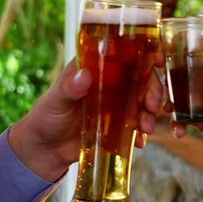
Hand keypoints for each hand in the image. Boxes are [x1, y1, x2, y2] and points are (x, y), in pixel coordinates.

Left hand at [9, 55, 164, 180]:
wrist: (45, 150)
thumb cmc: (46, 116)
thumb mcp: (55, 100)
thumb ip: (68, 88)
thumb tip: (84, 75)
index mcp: (95, 66)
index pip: (123, 51)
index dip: (144, 52)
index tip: (157, 58)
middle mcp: (110, 82)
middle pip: (140, 77)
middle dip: (152, 89)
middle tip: (151, 105)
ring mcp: (116, 103)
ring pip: (143, 100)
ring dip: (150, 112)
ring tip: (146, 127)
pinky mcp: (118, 124)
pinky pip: (137, 124)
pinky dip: (142, 132)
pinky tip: (140, 141)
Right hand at [172, 38, 202, 172]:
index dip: (192, 44)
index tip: (178, 39)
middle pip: (188, 70)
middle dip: (172, 70)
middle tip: (162, 72)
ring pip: (180, 93)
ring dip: (169, 96)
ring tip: (167, 106)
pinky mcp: (199, 122)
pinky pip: (181, 118)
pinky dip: (175, 122)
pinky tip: (179, 130)